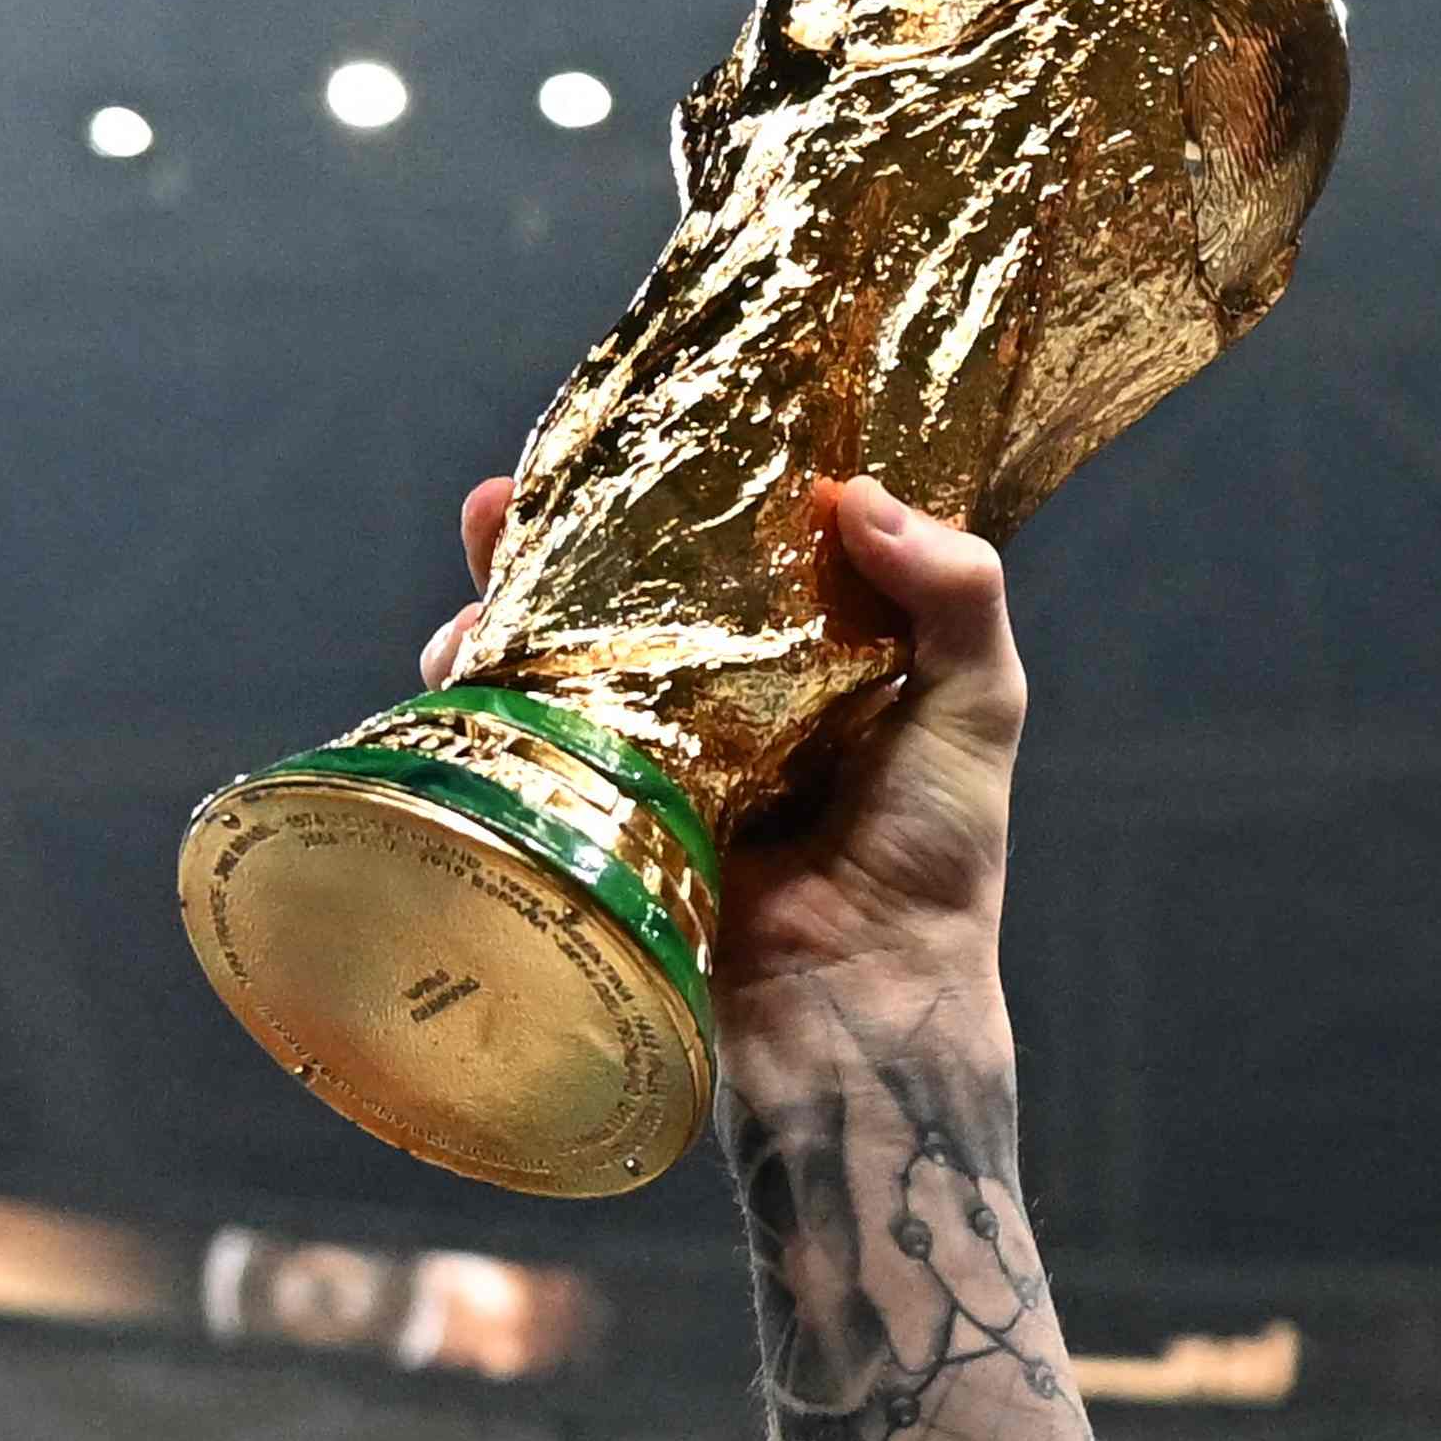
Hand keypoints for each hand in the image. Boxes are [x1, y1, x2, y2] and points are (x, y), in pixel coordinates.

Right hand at [433, 468, 1029, 1043]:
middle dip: (546, 540)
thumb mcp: (978, 705)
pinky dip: (481, 705)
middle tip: (500, 502)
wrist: (861, 1009)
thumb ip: (956, 592)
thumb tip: (858, 493)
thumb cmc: (935, 863)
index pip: (725, 547)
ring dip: (498, 615)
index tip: (635, 430)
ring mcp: (647, 757)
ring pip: (550, 659)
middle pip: (613, 591)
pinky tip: (462, 672)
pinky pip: (526, 747)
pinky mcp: (599, 820)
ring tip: (478, 590)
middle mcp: (713, 696)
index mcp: (801, 656)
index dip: (675, 486)